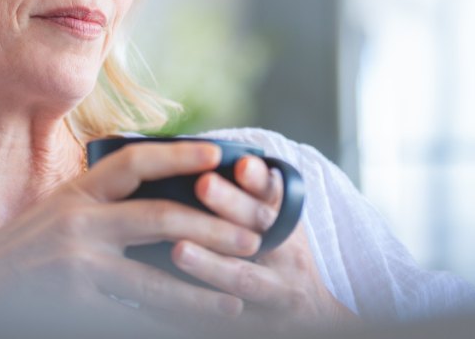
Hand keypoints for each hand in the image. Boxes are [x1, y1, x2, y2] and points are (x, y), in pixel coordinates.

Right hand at [0, 141, 259, 319]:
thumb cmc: (18, 254)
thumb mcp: (56, 216)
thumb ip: (100, 206)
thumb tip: (160, 200)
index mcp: (76, 195)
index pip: (133, 162)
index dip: (178, 154)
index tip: (217, 154)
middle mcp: (76, 224)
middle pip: (159, 219)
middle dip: (211, 229)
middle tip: (250, 238)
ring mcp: (74, 268)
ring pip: (154, 280)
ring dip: (201, 291)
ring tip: (236, 297)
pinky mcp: (72, 307)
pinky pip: (131, 319)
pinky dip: (164, 325)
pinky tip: (190, 329)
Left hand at [171, 155, 359, 330]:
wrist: (313, 317)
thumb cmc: (282, 256)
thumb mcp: (279, 223)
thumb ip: (252, 194)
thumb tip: (200, 153)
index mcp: (285, 222)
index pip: (274, 194)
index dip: (258, 178)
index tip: (241, 162)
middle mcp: (285, 253)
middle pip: (259, 228)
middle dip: (232, 206)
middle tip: (203, 184)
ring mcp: (274, 291)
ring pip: (243, 278)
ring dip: (211, 264)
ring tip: (180, 250)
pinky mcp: (254, 325)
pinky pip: (222, 318)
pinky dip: (193, 309)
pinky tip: (162, 301)